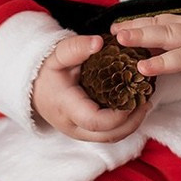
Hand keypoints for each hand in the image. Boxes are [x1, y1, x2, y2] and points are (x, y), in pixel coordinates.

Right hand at [31, 34, 150, 142]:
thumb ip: (77, 47)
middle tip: (146, 99)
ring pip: (111, 138)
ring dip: (131, 124)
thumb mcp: (58, 55)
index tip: (133, 95)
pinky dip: (124, 125)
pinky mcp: (85, 133)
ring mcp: (79, 133)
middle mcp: (73, 126)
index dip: (120, 114)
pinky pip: (108, 135)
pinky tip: (133, 108)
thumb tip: (98, 42)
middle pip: (109, 135)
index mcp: (66, 107)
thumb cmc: (48, 71)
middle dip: (132, 121)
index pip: (97, 121)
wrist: (34, 88)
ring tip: (144, 103)